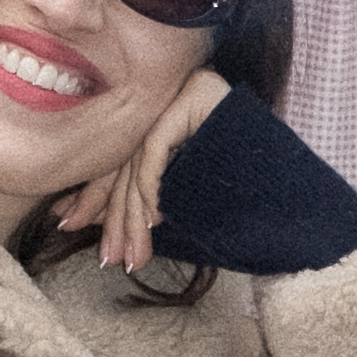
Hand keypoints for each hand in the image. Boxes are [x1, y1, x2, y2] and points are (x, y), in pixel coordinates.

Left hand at [54, 65, 230, 275]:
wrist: (287, 168)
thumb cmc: (243, 180)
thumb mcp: (186, 191)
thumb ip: (145, 197)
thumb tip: (94, 217)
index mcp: (154, 122)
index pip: (116, 161)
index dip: (91, 196)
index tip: (69, 224)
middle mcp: (158, 105)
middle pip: (125, 165)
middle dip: (114, 218)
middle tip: (110, 259)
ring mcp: (173, 97)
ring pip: (138, 164)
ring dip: (134, 217)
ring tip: (133, 253)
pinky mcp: (188, 98)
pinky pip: (156, 151)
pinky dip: (151, 188)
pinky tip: (153, 220)